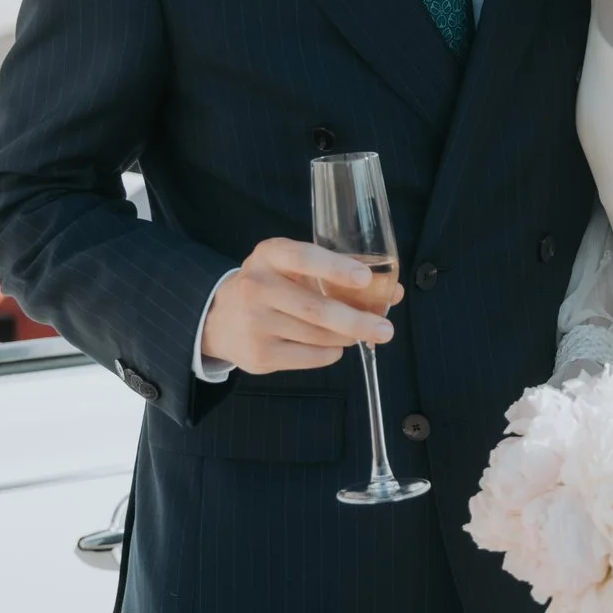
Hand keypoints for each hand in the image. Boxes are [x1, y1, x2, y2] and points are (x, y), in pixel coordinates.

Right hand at [199, 238, 402, 373]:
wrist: (220, 318)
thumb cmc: (272, 286)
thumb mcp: (292, 268)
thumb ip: (339, 274)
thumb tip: (393, 291)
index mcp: (269, 255)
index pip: (303, 257)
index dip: (336, 268)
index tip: (366, 279)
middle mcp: (257, 286)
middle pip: (316, 308)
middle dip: (357, 320)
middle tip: (385, 329)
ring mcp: (255, 322)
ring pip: (317, 336)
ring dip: (345, 337)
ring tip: (357, 334)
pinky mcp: (259, 354)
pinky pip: (309, 358)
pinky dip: (330, 353)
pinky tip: (333, 346)